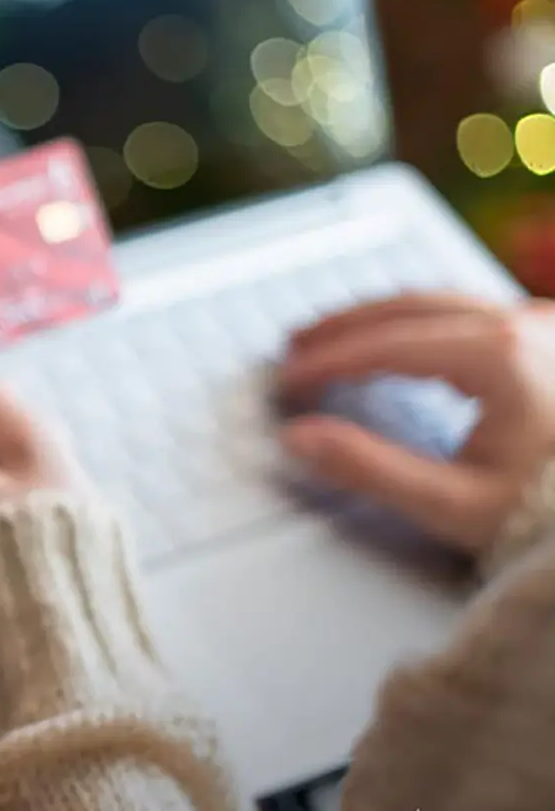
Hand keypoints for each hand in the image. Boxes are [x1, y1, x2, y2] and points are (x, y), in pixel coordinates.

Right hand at [276, 293, 554, 552]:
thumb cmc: (551, 513)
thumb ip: (369, 469)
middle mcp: (526, 326)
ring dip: (382, 318)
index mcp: (501, 356)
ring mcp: (545, 327)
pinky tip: (400, 339)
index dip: (328, 360)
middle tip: (296, 347)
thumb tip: (300, 440)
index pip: (388, 344)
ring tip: (335, 338)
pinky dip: (421, 322)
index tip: (287, 379)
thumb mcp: (455, 505)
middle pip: (412, 307)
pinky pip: (472, 313)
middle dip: (346, 326)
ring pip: (443, 302)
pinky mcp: (553, 340)